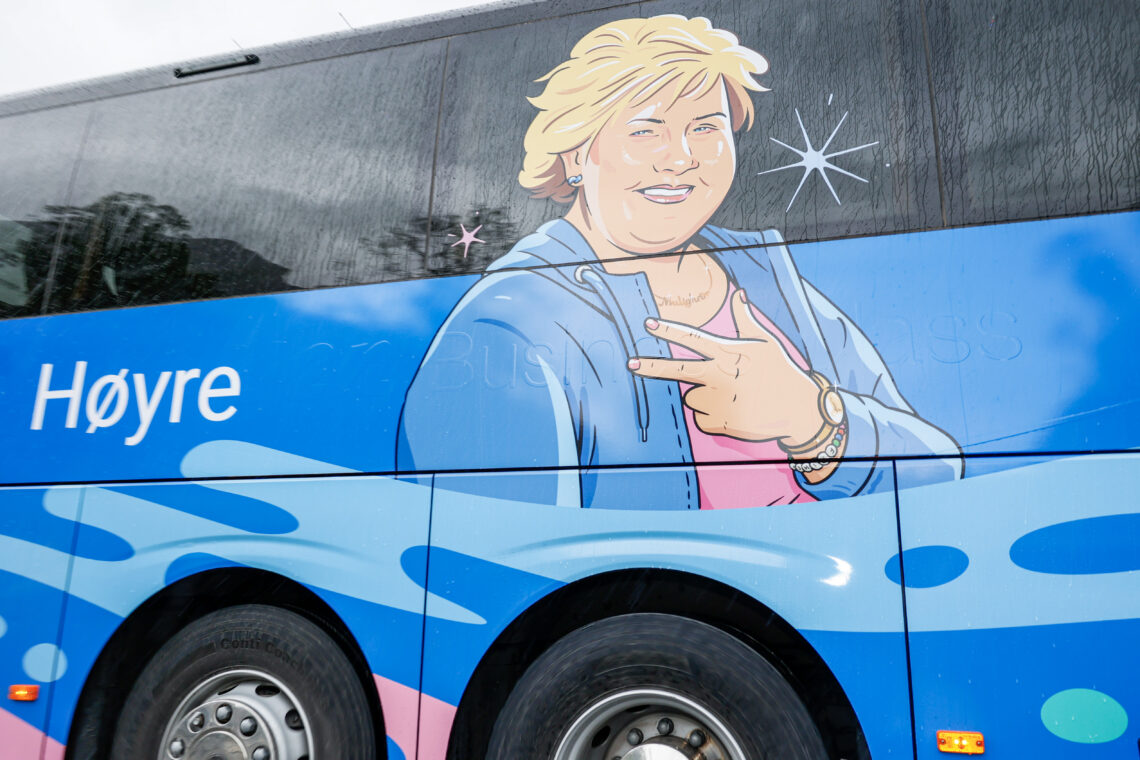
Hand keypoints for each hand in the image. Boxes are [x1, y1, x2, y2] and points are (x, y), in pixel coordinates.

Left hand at [628, 289, 822, 444]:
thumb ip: (745, 320)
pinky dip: (712, 418)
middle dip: (651, 367)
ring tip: (734, 396)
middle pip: (676, 370)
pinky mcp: (720, 423)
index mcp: (728, 353)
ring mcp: (718, 401)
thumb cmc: (782, 371)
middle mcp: (720, 375)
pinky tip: (734, 412)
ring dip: (706, 397)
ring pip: (693, 397)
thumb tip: (739, 295)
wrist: (798, 409)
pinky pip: (701, 419)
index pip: (692, 339)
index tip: (648, 324)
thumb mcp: (765, 341)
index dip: (668, 330)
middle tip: (632, 363)